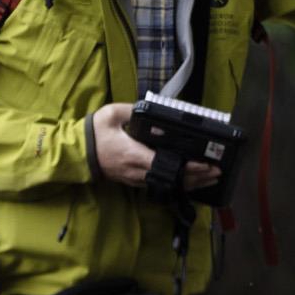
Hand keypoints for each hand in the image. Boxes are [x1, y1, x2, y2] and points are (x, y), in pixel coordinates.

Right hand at [92, 102, 222, 193]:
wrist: (78, 153)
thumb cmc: (95, 133)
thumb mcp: (111, 114)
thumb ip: (133, 110)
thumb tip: (153, 108)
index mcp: (134, 154)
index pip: (167, 164)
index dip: (188, 167)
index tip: (205, 164)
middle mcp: (138, 171)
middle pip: (172, 179)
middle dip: (197, 177)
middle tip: (216, 172)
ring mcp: (136, 179)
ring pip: (168, 185)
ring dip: (190, 183)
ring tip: (210, 179)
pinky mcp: (135, 182)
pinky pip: (161, 185)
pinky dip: (178, 185)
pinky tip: (191, 182)